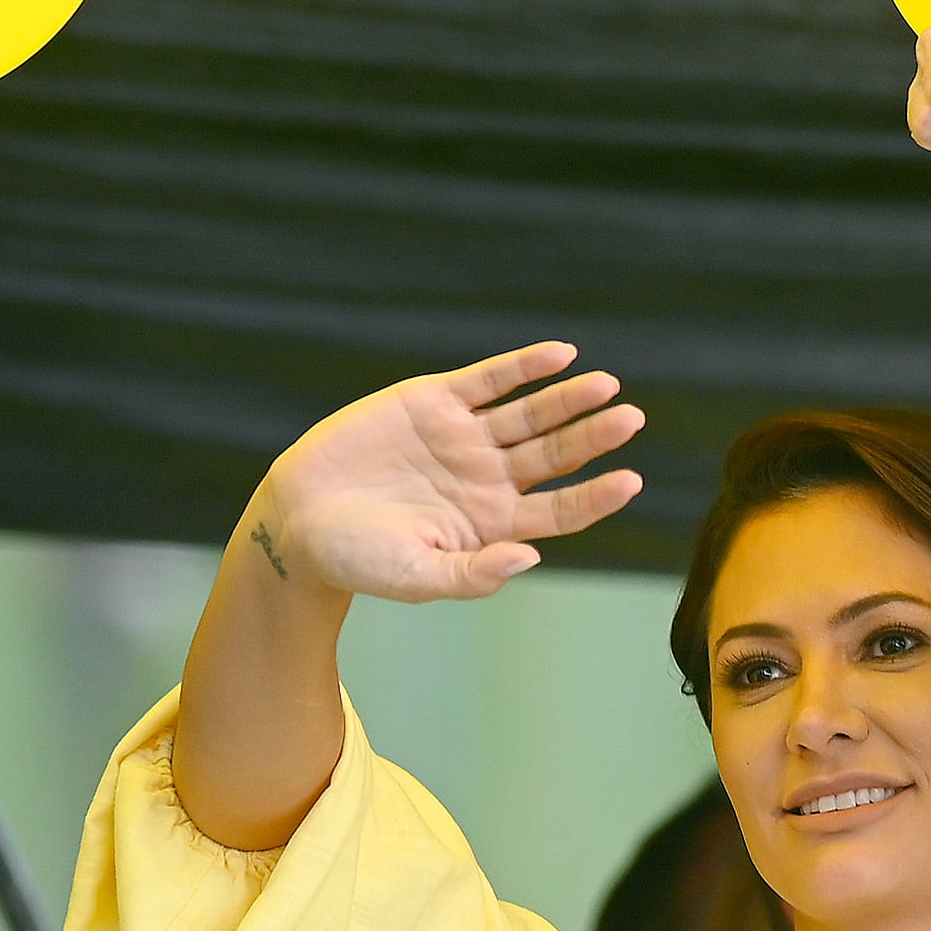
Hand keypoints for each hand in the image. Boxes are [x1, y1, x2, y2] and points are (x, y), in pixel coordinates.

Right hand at [261, 343, 644, 602]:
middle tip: (631, 419)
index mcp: (497, 523)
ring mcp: (467, 438)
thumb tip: (531, 557)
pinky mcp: (435, 402)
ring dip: (568, 399)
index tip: (631, 481)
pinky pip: (488, 380)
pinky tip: (560, 355)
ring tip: (606, 385)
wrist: (298, 519)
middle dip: (593, 436)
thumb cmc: (360, 560)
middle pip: (556, 455)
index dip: (597, 496)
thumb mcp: (418, 576)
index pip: (563, 509)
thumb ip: (474, 574)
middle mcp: (491, 478)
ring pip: (530, 414)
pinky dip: (523, 366)